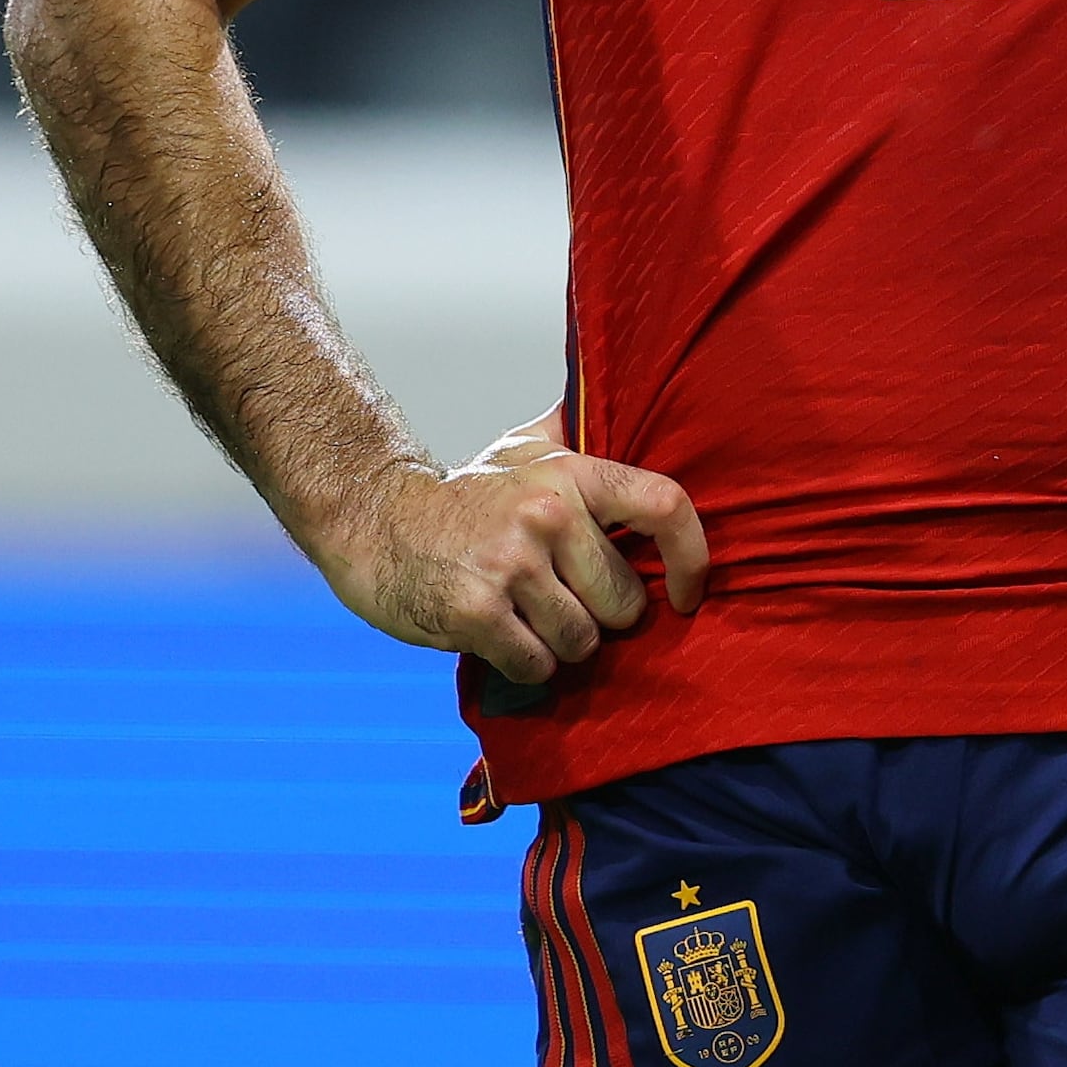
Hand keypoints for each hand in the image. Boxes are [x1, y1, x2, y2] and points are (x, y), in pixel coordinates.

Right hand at [305, 410, 707, 689]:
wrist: (373, 520)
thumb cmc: (460, 493)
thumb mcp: (522, 448)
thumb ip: (578, 434)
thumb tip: (628, 400)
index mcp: (569, 472)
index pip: (663, 506)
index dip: (692, 558)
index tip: (687, 593)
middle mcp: (547, 514)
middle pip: (622, 603)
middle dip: (598, 617)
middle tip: (557, 600)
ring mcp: (511, 564)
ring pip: (581, 642)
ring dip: (557, 645)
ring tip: (522, 616)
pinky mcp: (477, 612)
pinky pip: (536, 666)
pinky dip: (523, 665)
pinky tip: (498, 637)